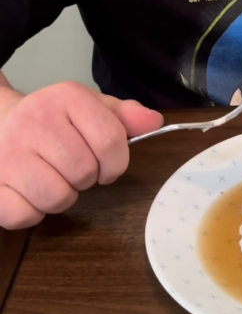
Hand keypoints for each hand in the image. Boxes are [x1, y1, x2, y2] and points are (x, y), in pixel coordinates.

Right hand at [0, 81, 162, 228]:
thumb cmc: (50, 120)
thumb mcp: (87, 108)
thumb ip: (122, 117)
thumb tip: (154, 122)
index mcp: (66, 98)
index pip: (111, 142)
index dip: (115, 163)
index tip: (105, 165)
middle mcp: (35, 120)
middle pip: (84, 173)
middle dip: (84, 179)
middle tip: (69, 168)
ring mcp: (8, 152)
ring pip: (57, 198)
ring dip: (60, 196)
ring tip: (49, 178)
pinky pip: (24, 215)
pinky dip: (31, 212)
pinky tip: (27, 191)